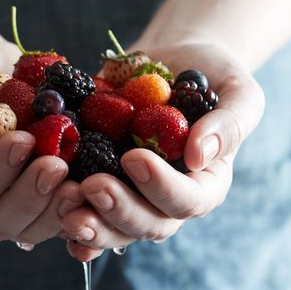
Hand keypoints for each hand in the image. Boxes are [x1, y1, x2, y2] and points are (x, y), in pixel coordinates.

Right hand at [0, 36, 82, 245]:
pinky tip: (94, 184)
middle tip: (56, 164)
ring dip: (59, 208)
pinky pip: (60, 212)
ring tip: (81, 181)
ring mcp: (10, 202)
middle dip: (31, 197)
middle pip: (0, 223)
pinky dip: (79, 205)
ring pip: (34, 227)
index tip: (20, 139)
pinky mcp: (40, 194)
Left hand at [60, 42, 264, 260]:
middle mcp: (166, 198)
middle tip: (92, 187)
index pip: (188, 201)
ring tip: (65, 209)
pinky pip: (88, 209)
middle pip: (148, 224)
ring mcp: (133, 193)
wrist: (169, 62)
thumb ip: (229, 123)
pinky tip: (54, 216)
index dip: (162, 187)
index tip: (134, 157)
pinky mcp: (102, 179)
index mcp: (204, 183)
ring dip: (91, 224)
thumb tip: (200, 156)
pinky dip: (68, 218)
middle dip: (119, 210)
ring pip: (115, 227)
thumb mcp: (236, 92)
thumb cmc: (208, 76)